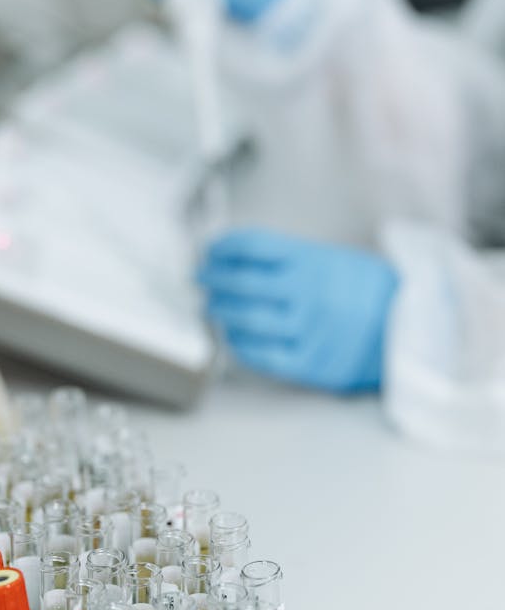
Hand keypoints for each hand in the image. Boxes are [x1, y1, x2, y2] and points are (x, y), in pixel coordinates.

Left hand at [198, 229, 398, 392]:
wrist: (409, 328)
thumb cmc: (365, 291)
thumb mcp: (332, 258)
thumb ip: (288, 258)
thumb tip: (234, 257)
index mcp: (313, 260)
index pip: (253, 246)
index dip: (223, 247)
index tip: (209, 250)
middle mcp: (309, 293)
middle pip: (243, 283)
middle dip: (213, 280)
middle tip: (201, 279)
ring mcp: (309, 329)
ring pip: (248, 320)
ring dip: (221, 312)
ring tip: (211, 307)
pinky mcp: (311, 363)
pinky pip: (263, 355)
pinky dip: (240, 344)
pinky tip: (233, 336)